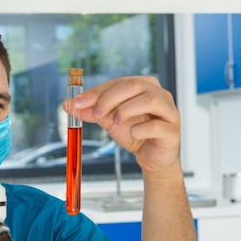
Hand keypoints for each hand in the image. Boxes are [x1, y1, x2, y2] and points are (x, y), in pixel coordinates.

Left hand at [66, 76, 180, 176]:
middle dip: (110, 98)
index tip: (78, 102)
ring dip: (127, 110)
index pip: (118, 82)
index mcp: (144, 86)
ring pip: (150, 100)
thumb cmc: (135, 134)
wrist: (151, 158)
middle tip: (96, 114)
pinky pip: (156, 126)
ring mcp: (169, 112)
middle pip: (135, 85)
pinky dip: (140, 129)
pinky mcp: (172, 131)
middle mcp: (160, 94)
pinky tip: (133, 134)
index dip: (97, 92)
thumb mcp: (110, 121)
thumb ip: (92, 112)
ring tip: (116, 122)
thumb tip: (68, 104)